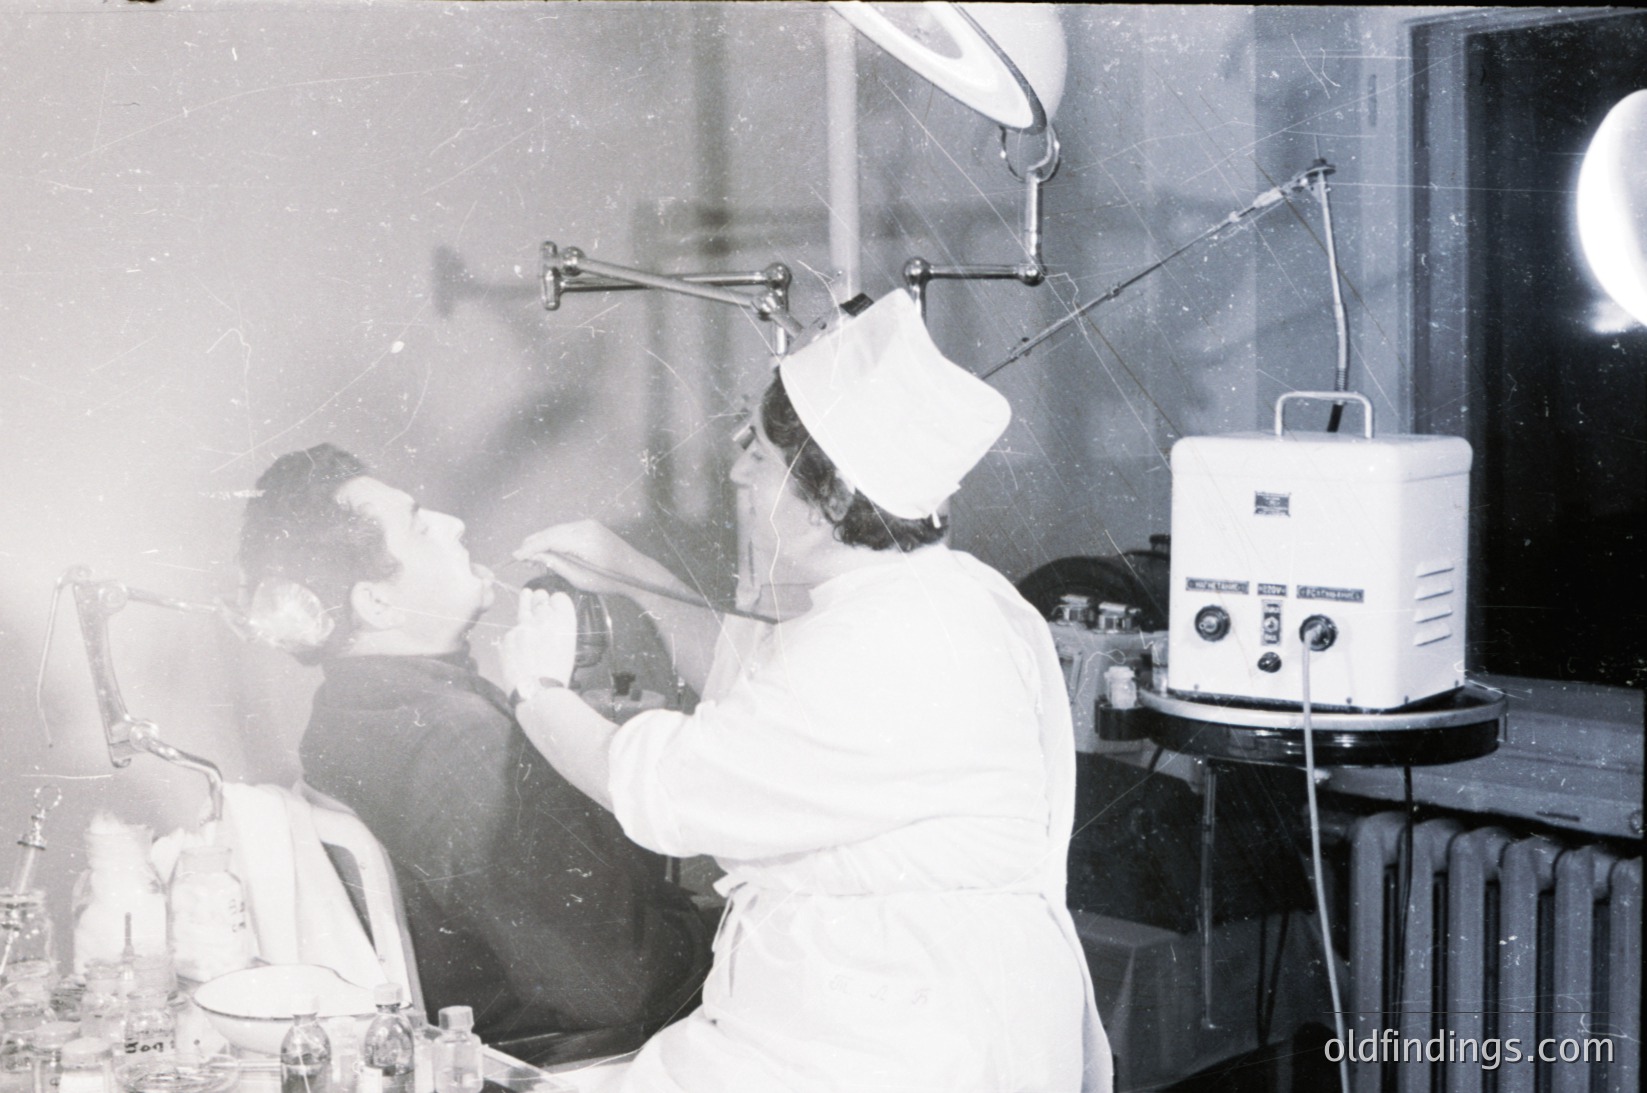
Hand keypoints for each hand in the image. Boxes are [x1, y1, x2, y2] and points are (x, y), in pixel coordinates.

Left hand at [499, 588, 577, 701]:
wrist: (536, 692)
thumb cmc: (558, 674)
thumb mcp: (568, 648)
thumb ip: (559, 631)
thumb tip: (550, 623)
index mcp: (564, 622)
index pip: (559, 598)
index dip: (557, 601)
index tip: (554, 603)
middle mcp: (544, 619)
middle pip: (541, 600)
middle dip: (541, 599)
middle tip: (539, 596)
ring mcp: (523, 627)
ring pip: (524, 609)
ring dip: (526, 601)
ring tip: (527, 593)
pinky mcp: (508, 637)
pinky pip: (513, 632)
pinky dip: (516, 636)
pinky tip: (519, 646)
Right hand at [513, 520, 661, 597]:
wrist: (636, 572)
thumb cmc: (609, 579)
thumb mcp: (578, 577)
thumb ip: (555, 563)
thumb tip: (533, 556)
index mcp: (582, 538)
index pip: (549, 539)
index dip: (530, 548)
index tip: (515, 556)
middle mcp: (584, 526)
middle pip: (551, 532)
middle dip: (534, 544)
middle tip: (521, 559)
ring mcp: (588, 524)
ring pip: (557, 530)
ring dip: (543, 541)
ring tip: (532, 558)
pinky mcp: (591, 526)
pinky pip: (566, 531)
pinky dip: (555, 539)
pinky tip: (549, 551)